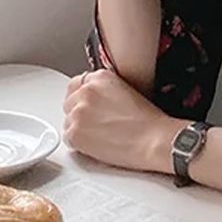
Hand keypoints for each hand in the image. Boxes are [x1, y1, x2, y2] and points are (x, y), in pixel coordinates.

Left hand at [62, 69, 180, 172]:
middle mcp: (86, 91)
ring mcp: (78, 112)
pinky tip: (98, 144)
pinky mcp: (74, 133)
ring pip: (68, 120)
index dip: (84, 97)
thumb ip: (106, 91)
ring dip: (80, 127)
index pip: (78, 83)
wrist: (153, 140)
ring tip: (102, 135)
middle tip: (98, 123)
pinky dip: (79, 143)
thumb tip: (95, 102)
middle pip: (70, 101)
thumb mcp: (128, 91)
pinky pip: (68, 138)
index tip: (90, 106)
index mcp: (101, 77)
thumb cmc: (149, 121)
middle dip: (80, 112)